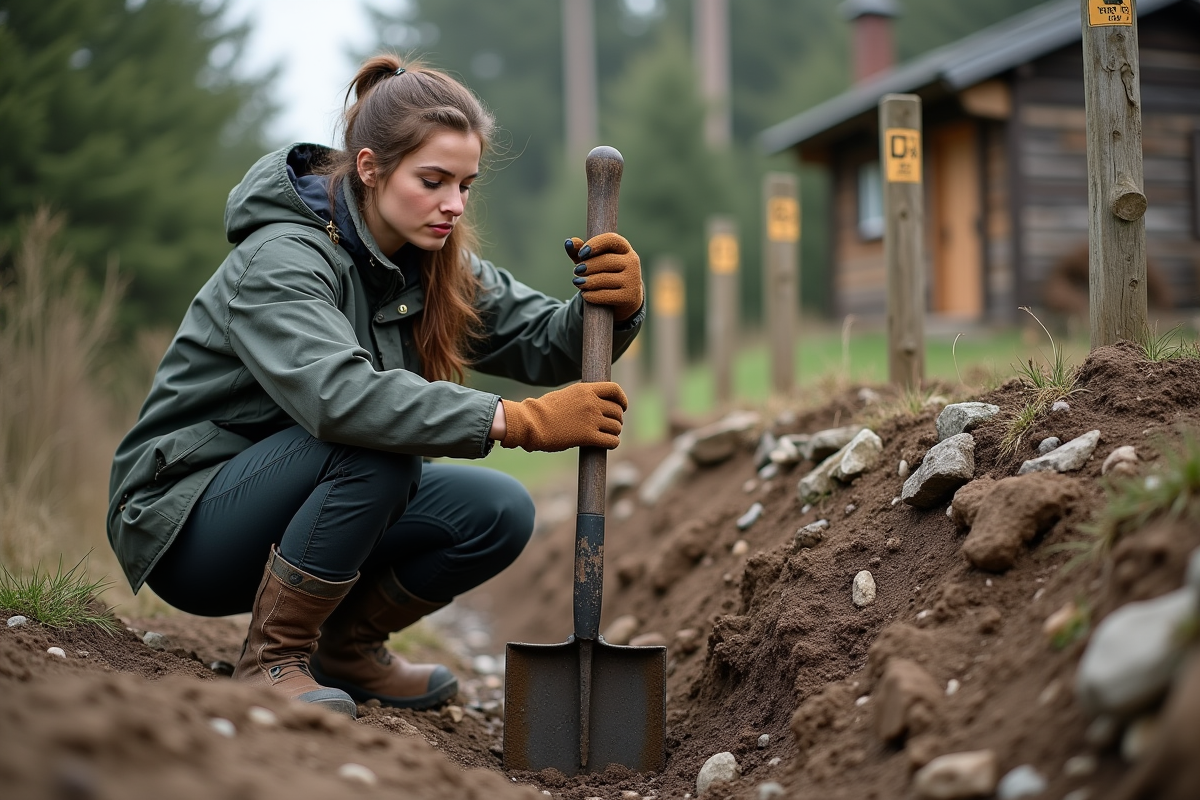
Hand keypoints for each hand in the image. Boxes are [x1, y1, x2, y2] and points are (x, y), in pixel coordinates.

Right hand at [500, 382, 627, 451]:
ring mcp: (591, 419)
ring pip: (616, 427)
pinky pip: (611, 441)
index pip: (614, 390)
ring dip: (615, 432)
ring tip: (608, 435)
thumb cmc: (543, 411)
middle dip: (617, 419)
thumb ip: (582, 398)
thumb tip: (594, 404)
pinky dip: (613, 443)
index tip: (622, 407)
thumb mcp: (565, 395)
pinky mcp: (588, 436)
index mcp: (585, 390)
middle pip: (617, 411)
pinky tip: (608, 444)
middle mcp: (591, 403)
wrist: (532, 423)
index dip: (622, 399)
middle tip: (611, 425)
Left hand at [565, 233, 642, 321]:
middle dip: (588, 266)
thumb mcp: (593, 259)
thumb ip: (579, 250)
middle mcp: (632, 261)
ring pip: (605, 279)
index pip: (611, 239)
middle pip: (606, 261)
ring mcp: (633, 280)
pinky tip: (585, 294)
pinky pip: (607, 295)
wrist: (625, 296)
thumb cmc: (606, 272)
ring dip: (587, 281)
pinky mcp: (629, 297)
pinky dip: (592, 295)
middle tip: (576, 271)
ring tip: (578, 282)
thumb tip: (568, 242)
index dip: (595, 245)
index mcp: (624, 248)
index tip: (581, 254)